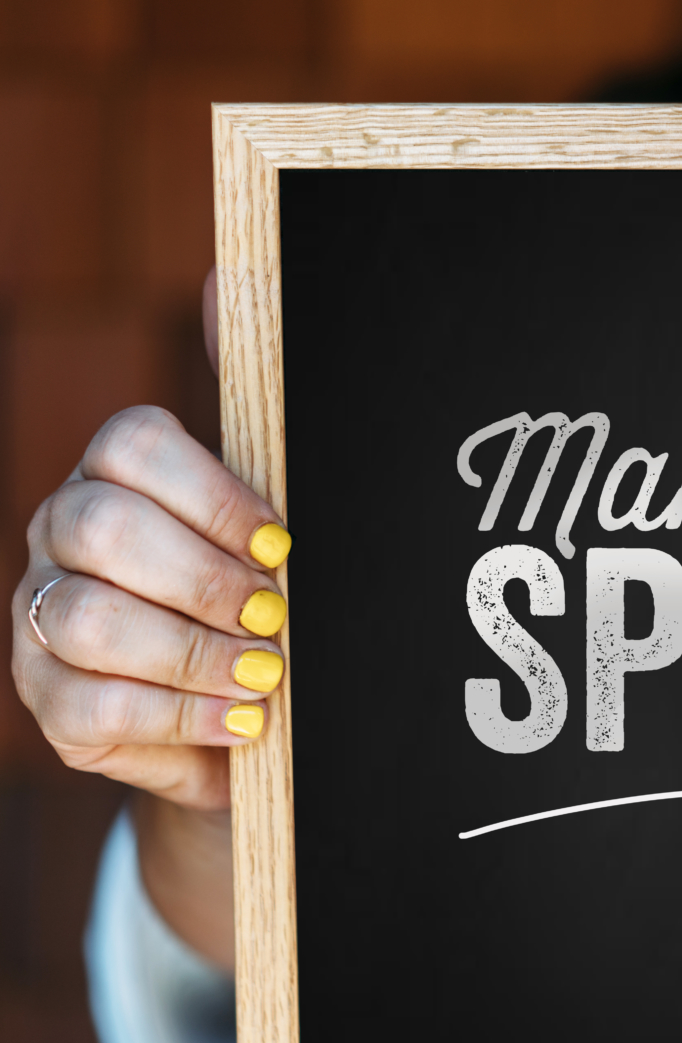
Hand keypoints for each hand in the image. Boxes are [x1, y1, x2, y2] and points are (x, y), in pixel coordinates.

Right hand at [10, 405, 292, 810]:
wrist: (235, 713)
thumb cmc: (257, 609)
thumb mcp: (272, 545)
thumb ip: (269, 485)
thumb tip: (231, 322)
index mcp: (115, 474)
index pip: (134, 446)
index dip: (215, 496)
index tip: (280, 545)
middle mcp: (61, 531)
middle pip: (106, 529)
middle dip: (206, 580)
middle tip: (271, 617)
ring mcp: (40, 613)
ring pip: (92, 621)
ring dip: (195, 654)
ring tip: (264, 676)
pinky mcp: (45, 696)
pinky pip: (96, 705)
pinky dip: (182, 717)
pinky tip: (238, 720)